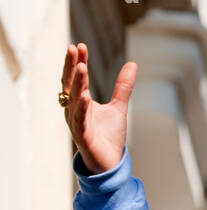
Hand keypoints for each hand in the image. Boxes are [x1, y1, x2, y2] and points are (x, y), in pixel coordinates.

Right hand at [61, 42, 137, 173]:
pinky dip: (82, 109)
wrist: (109, 164)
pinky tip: (85, 97)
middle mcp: (74, 111)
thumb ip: (123, 86)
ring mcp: (77, 124)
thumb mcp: (118, 106)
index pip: (76, 79)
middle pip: (70, 86)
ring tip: (82, 66)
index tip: (80, 45)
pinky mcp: (84, 137)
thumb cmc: (108, 136)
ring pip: (74, 101)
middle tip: (73, 48)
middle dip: (71, 67)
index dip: (77, 62)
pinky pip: (80, 121)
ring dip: (77, 84)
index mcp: (80, 103)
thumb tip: (132, 63)